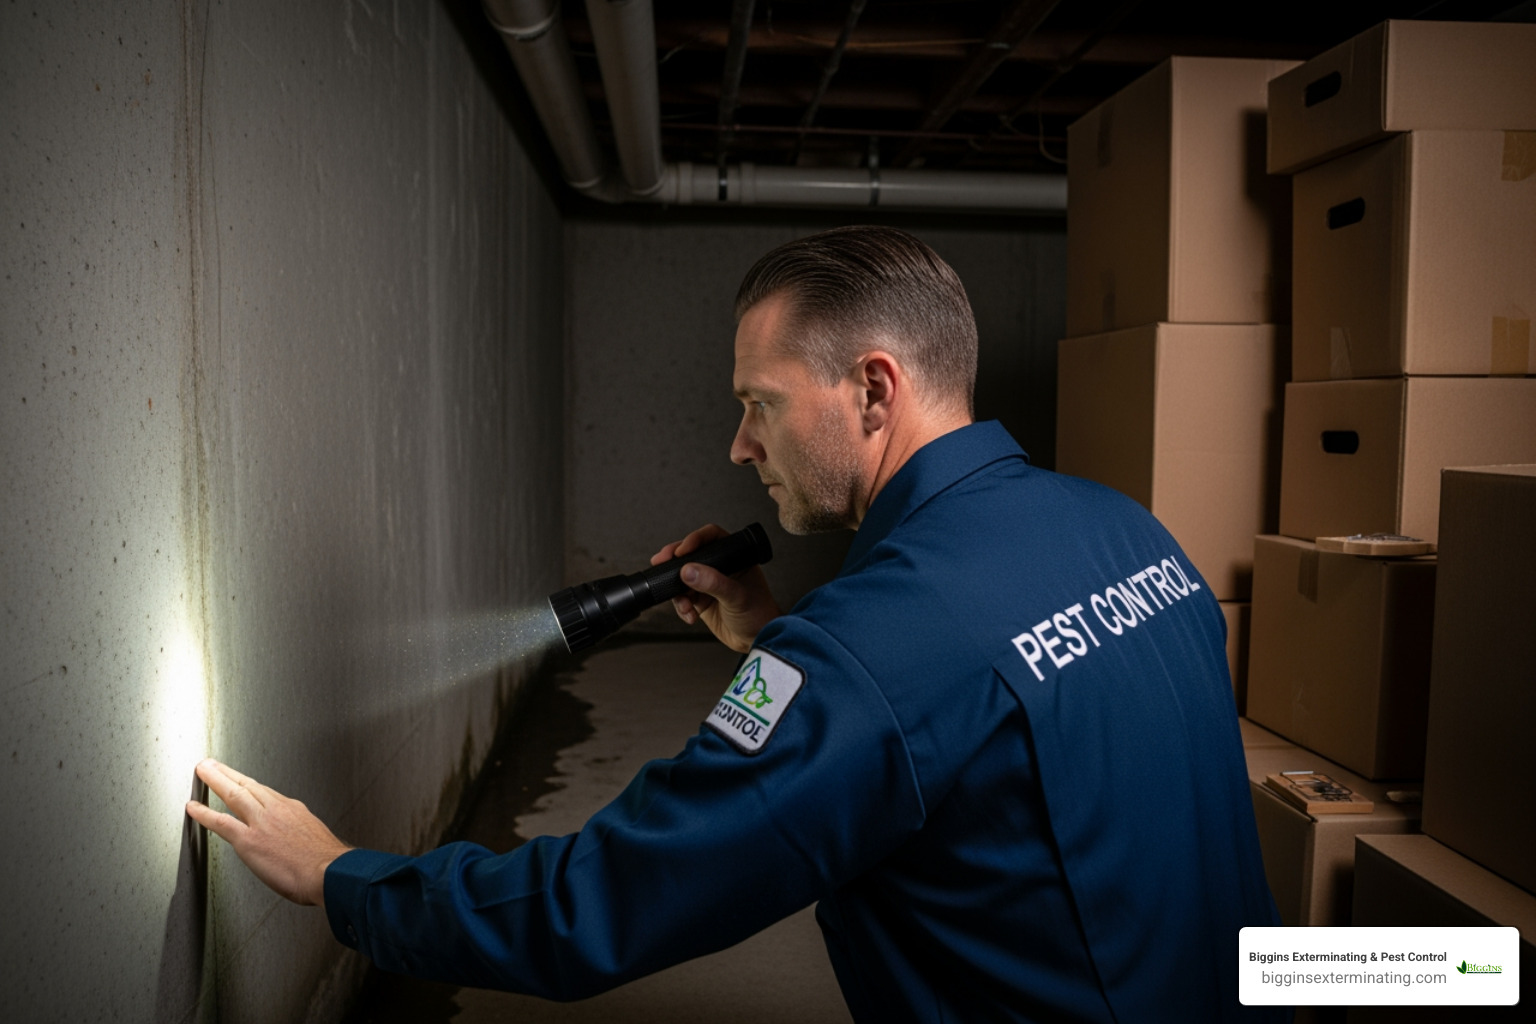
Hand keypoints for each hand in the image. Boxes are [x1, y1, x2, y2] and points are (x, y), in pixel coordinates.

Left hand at [185, 758, 349, 905]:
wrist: (329, 872)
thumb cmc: (328, 864)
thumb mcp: (318, 839)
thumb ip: (301, 836)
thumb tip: (297, 843)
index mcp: (294, 810)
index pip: (265, 793)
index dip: (249, 784)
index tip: (240, 779)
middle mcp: (277, 810)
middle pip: (248, 784)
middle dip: (228, 773)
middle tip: (212, 764)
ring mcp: (262, 823)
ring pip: (234, 794)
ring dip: (215, 780)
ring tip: (202, 771)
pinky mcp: (249, 840)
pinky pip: (221, 822)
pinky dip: (204, 813)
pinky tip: (193, 808)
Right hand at [652, 523, 780, 653]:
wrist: (757, 641)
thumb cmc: (760, 614)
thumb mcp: (737, 596)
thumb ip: (713, 583)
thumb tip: (689, 570)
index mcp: (735, 557)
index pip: (711, 538)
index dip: (694, 540)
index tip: (681, 551)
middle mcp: (720, 567)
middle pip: (692, 555)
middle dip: (675, 560)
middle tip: (661, 562)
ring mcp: (709, 584)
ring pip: (682, 577)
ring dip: (677, 590)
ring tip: (684, 603)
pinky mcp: (701, 600)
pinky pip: (682, 597)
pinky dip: (681, 606)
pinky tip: (690, 614)